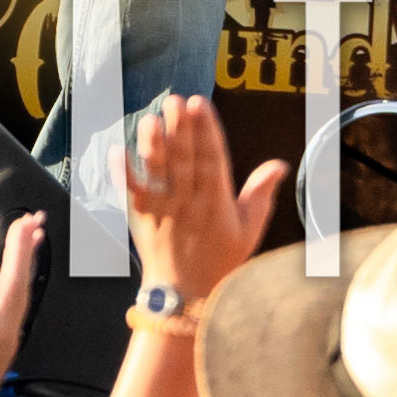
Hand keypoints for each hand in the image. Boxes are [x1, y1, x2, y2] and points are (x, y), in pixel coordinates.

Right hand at [0, 210, 44, 396]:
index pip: (14, 281)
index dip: (18, 251)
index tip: (23, 223)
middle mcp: (8, 330)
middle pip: (23, 282)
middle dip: (28, 249)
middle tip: (36, 220)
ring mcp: (5, 336)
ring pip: (20, 291)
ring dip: (23, 262)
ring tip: (29, 236)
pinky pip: (12, 300)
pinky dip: (15, 278)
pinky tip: (12, 273)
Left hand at [124, 95, 287, 301]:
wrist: (185, 296)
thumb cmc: (220, 260)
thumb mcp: (249, 229)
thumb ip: (261, 193)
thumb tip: (280, 164)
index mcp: (217, 204)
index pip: (213, 159)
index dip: (207, 130)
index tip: (201, 104)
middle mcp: (189, 205)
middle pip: (184, 160)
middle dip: (180, 129)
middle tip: (176, 100)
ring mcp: (162, 211)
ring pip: (158, 173)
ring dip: (153, 146)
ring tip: (151, 120)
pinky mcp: (140, 218)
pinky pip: (130, 193)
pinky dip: (123, 173)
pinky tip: (117, 151)